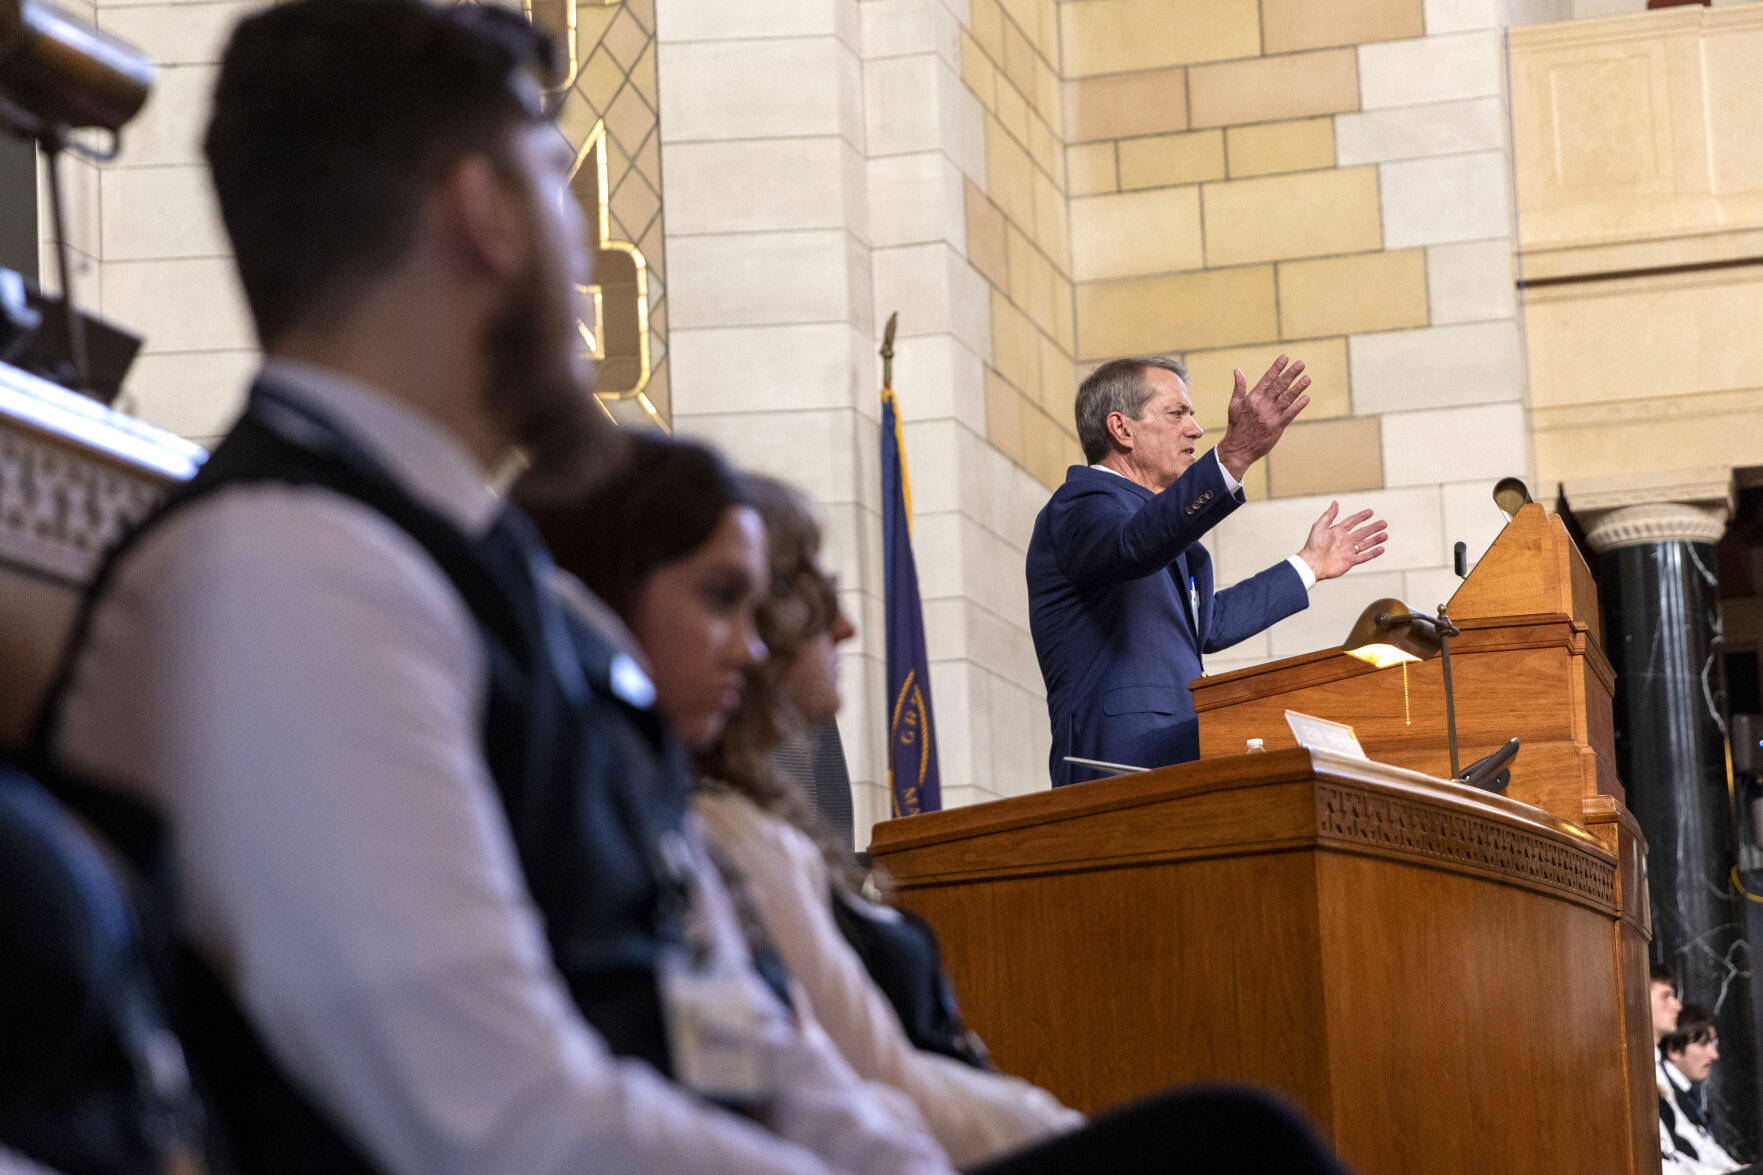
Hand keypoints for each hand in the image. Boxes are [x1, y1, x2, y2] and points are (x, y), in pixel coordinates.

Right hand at [1214, 356, 1309, 480]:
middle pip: (1279, 386)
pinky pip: (1290, 415)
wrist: (1238, 449)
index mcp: (1252, 398)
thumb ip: (1239, 387)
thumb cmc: (1236, 426)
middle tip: (1301, 363)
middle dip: (1291, 374)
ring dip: (1298, 388)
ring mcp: (1270, 416)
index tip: (1285, 357)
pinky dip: (1298, 406)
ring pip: (1286, 399)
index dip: (1276, 368)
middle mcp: (1262, 405)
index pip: (1267, 379)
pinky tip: (1306, 398)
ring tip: (1308, 378)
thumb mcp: (1234, 405)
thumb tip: (1237, 370)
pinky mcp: (1277, 427)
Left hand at [1298, 502, 1387, 581]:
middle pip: (1362, 532)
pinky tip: (1381, 548)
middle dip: (1373, 528)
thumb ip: (1329, 515)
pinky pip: (1364, 557)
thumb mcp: (1319, 526)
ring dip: (1375, 539)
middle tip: (1384, 523)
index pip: (1352, 522)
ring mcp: (1348, 551)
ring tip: (1385, 535)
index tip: (1371, 512)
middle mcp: (1344, 541)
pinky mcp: (1350, 562)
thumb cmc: (1313, 545)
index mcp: (1337, 531)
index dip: (1361, 517)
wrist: (1311, 563)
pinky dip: (1373, 553)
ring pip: (1365, 544)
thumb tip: (1335, 502)